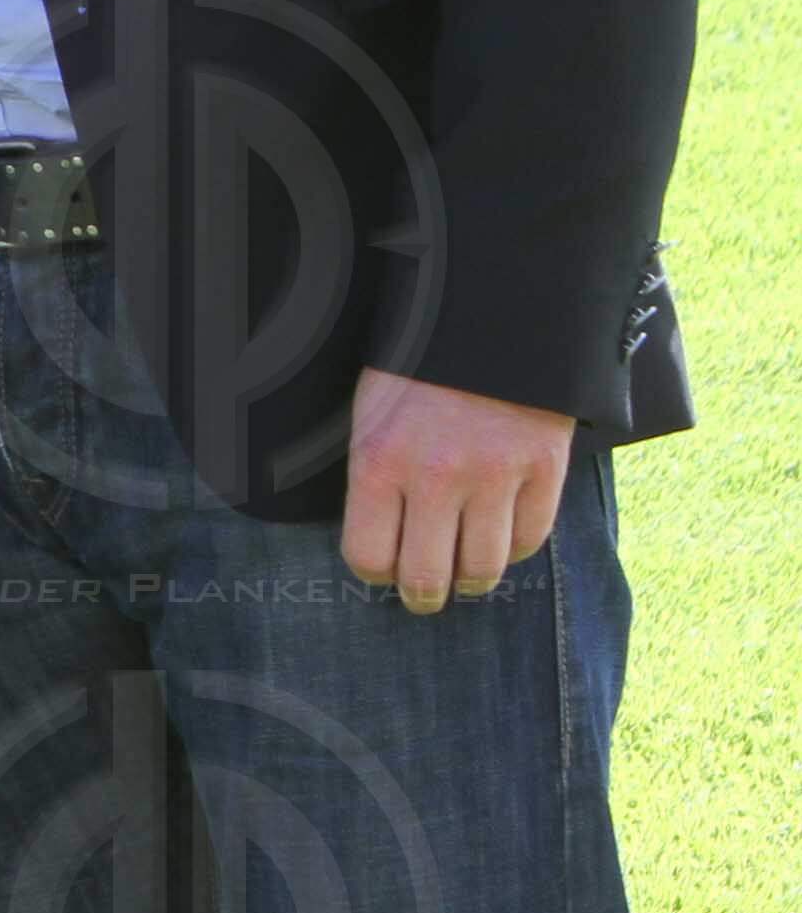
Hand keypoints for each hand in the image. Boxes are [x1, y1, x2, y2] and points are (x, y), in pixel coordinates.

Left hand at [340, 366, 573, 613]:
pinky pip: (530, 541)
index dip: (374, 570)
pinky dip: (514, 547)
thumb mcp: (370, 411)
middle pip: (428, 578)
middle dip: (421, 595)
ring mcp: (495, 477)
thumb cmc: (415, 366)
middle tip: (422, 595)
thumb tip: (376, 537)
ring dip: (470, 579)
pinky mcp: (542, 472)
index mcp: (380, 460)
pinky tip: (500, 537)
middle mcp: (437, 477)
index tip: (380, 566)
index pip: (370, 556)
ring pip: (483, 569)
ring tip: (462, 573)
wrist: (485, 317)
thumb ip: (374, 473)